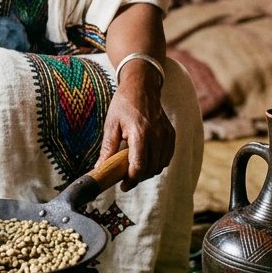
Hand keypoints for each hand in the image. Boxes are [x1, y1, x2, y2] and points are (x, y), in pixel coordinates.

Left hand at [98, 71, 174, 189]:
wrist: (142, 87)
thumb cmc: (123, 104)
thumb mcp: (111, 125)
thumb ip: (107, 149)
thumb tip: (99, 169)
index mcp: (140, 133)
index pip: (139, 166)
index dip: (131, 180)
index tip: (122, 186)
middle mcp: (157, 135)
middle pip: (151, 169)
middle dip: (138, 177)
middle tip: (126, 176)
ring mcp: (166, 135)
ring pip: (160, 165)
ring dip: (148, 171)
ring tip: (135, 166)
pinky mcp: (172, 134)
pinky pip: (167, 157)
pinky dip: (158, 163)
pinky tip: (146, 159)